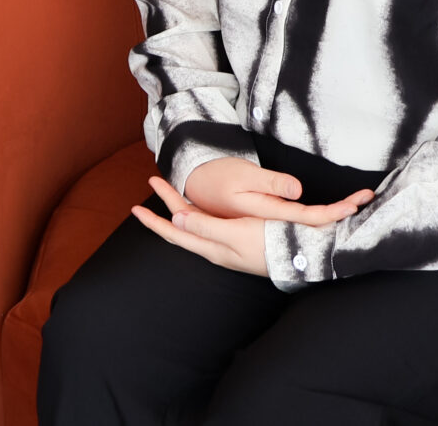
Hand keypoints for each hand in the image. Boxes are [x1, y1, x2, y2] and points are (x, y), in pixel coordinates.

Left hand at [130, 174, 370, 275]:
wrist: (303, 256)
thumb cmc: (270, 244)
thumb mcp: (235, 234)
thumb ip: (205, 227)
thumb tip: (175, 220)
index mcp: (211, 247)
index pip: (174, 234)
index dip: (154, 221)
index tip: (134, 208)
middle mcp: (216, 247)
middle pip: (182, 225)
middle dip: (166, 203)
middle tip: (152, 181)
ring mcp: (227, 244)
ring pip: (195, 222)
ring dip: (181, 205)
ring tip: (170, 189)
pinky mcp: (240, 239)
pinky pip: (210, 223)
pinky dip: (198, 211)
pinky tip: (200, 206)